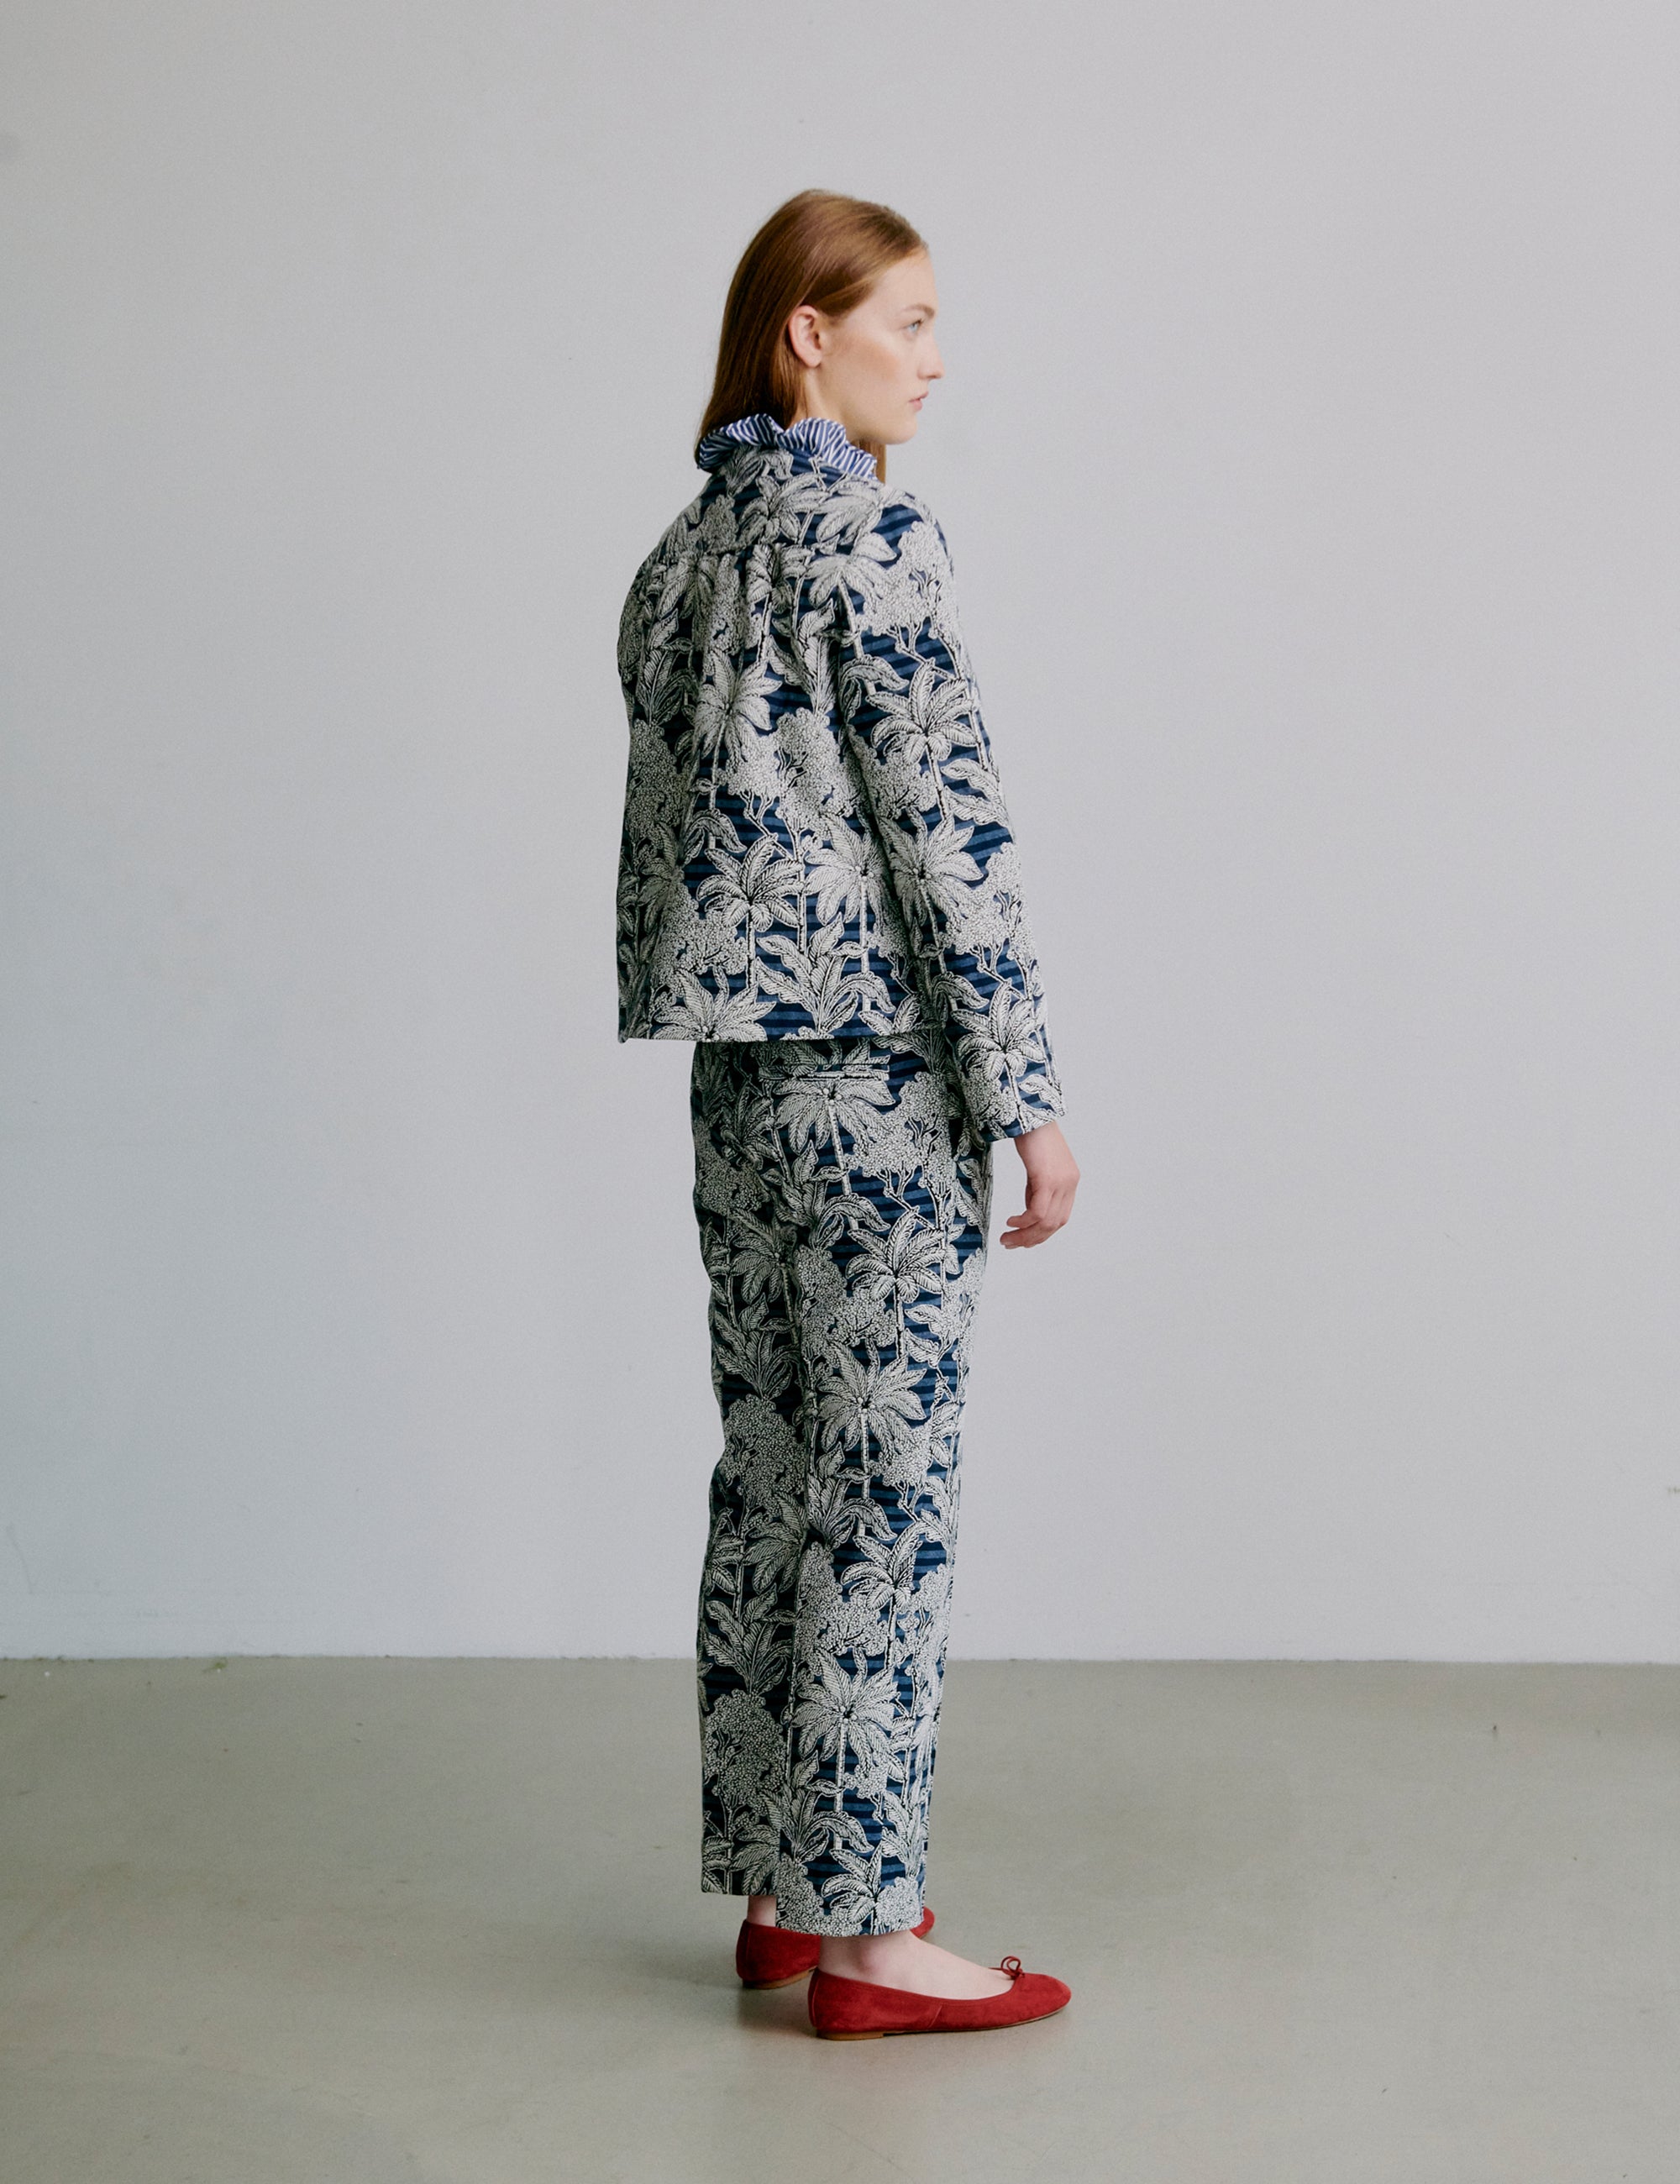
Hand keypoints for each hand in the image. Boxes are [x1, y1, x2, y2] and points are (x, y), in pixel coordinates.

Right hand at [1000, 1119, 1077, 1248]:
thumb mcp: (1037, 1167)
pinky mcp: (1047, 1178)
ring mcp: (1061, 1182)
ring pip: (1045, 1222)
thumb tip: (1029, 1209)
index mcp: (1070, 1181)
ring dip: (1024, 1234)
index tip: (1023, 1240)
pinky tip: (1011, 1222)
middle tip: (1011, 1244)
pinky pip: (1037, 1211)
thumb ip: (1037, 1187)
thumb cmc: (1031, 1134)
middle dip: (1031, 1239)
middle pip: (1054, 1224)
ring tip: (1006, 1238)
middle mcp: (1069, 1184)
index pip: (1060, 1217)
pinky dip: (1023, 1221)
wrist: (1029, 1112)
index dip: (1042, 1233)